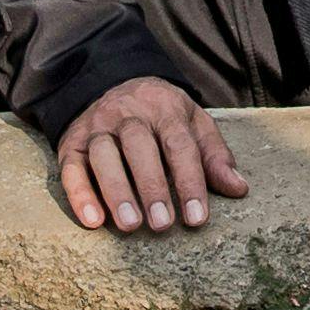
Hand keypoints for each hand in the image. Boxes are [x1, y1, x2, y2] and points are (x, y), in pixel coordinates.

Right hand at [57, 73, 246, 232]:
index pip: (179, 144)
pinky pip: (71, 167)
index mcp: (164, 107)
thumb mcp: (193, 123)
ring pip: (103, 155)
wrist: (112, 84)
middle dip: (152, 186)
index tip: (197, 218)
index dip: (189, 182)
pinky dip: (80, 194)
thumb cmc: (161, 115)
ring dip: (117, 191)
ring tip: (131, 225)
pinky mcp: (71, 143)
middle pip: (139, 146)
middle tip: (162, 224)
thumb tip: (238, 188)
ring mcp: (96, 126)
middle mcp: (127, 113)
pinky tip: (93, 221)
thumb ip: (214, 155)